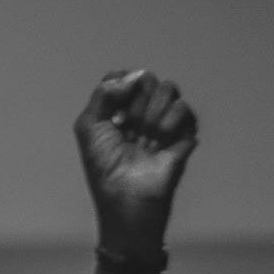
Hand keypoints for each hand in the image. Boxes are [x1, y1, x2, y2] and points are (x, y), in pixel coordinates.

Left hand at [74, 70, 198, 255]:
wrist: (127, 197)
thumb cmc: (104, 168)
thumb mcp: (89, 127)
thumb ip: (103, 93)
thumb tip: (134, 75)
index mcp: (117, 109)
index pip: (123, 77)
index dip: (118, 88)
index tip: (111, 115)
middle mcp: (142, 112)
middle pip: (145, 78)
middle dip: (135, 102)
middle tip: (127, 128)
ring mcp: (164, 121)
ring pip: (168, 88)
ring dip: (152, 112)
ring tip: (144, 139)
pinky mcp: (184, 133)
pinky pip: (184, 108)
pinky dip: (169, 122)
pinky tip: (159, 141)